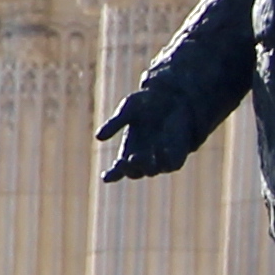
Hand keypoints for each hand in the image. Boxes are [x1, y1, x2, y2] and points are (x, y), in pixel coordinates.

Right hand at [94, 85, 209, 181]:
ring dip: (144, 166)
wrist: (173, 97)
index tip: (106, 177)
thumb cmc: (146, 104)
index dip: (111, 176)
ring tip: (136, 156)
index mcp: (128, 152)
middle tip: (122, 161)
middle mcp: (143, 159)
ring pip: (151, 171)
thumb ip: (115, 123)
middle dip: (127, 168)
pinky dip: (165, 160)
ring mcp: (160, 160)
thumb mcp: (128, 110)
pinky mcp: (176, 156)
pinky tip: (161, 150)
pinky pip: (171, 164)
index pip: (118, 171)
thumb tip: (98, 137)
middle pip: (133, 172)